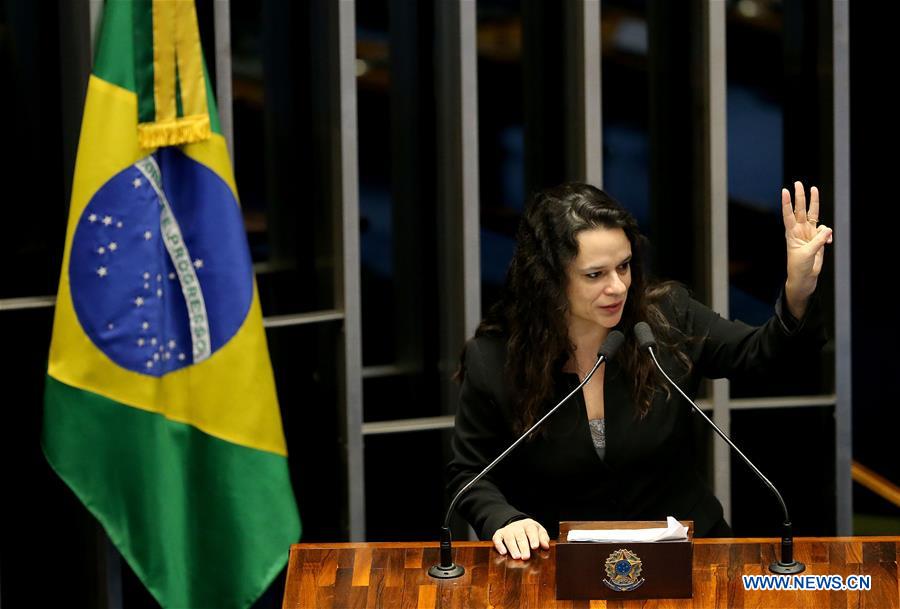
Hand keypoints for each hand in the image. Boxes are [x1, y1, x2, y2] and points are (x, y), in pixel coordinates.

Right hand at [492, 518, 549, 559]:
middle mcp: (517, 526)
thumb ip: (543, 538)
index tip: (535, 547)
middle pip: (520, 535)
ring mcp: (507, 530)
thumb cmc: (531, 532)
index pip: (531, 529)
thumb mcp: (539, 531)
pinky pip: (497, 538)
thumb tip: (546, 546)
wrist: (517, 525)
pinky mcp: (499, 534)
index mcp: (528, 524)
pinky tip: (503, 552)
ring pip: (509, 537)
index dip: (533, 538)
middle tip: (526, 557)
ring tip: (516, 557)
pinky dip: (499, 545)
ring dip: (512, 547)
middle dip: (523, 546)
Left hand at [781, 181, 832, 317]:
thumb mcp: (806, 254)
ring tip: (814, 188)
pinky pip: (825, 230)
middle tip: (798, 183)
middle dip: (800, 196)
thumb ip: (817, 241)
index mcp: (791, 234)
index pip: (788, 215)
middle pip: (801, 210)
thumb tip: (827, 230)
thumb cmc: (799, 267)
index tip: (784, 191)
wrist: (804, 277)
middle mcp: (799, 231)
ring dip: (815, 202)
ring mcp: (809, 234)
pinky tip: (828, 243)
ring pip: (813, 215)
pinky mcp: (818, 239)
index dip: (787, 203)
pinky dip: (828, 234)